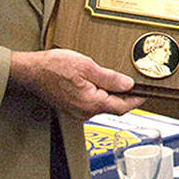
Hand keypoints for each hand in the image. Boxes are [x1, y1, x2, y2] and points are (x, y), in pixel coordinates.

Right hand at [9, 49, 145, 120]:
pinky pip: (92, 103)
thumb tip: (128, 84)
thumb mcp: (87, 66)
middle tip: (135, 84)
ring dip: (112, 95)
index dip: (137, 100)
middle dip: (125, 96)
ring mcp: (78, 111)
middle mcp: (85, 112)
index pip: (122, 107)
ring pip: (103, 105)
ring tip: (116, 80)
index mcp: (91, 103)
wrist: (31, 71)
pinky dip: (100, 95)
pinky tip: (99, 83)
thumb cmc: (54, 67)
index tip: (146, 93)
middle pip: (114, 107)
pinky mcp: (72, 107)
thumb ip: (110, 77)